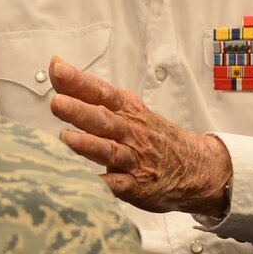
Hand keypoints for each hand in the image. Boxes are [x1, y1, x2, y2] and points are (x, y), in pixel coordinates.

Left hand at [47, 58, 231, 216]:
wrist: (196, 167)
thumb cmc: (151, 134)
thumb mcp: (125, 109)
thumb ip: (88, 92)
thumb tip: (56, 68)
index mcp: (126, 110)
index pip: (101, 91)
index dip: (79, 81)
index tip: (58, 70)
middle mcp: (130, 131)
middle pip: (103, 119)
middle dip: (80, 111)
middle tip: (57, 103)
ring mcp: (134, 159)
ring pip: (109, 150)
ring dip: (87, 144)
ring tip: (65, 138)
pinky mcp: (136, 185)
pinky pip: (117, 185)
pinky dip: (101, 185)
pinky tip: (84, 183)